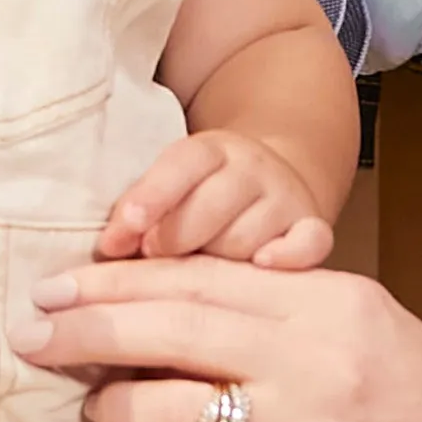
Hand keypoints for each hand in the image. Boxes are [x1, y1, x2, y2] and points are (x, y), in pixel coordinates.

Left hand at [17, 255, 421, 421]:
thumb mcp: (368, 325)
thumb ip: (283, 303)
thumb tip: (178, 292)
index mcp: (329, 300)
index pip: (199, 277)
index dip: (116, 280)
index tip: (55, 285)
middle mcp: (316, 358)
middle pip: (172, 327)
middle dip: (87, 328)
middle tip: (28, 332)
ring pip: (174, 407)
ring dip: (115, 407)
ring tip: (90, 408)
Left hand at [100, 128, 335, 269]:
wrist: (271, 183)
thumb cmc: (199, 200)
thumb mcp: (169, 191)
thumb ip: (139, 214)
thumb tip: (108, 248)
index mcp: (209, 150)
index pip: (180, 165)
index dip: (150, 198)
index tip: (121, 233)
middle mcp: (251, 168)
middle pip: (211, 206)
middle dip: (175, 238)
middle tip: (153, 257)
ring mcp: (285, 197)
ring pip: (246, 237)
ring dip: (217, 260)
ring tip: (199, 271)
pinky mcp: (313, 227)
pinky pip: (310, 242)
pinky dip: (288, 255)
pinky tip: (263, 265)